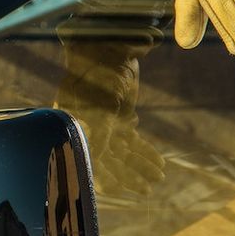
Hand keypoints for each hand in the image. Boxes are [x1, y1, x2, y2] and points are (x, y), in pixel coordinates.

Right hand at [53, 36, 165, 198]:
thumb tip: (100, 152)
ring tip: (158, 177)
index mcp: (75, 125)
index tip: (121, 190)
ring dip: (139, 165)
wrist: (108, 45)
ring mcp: (103, 123)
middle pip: (107, 159)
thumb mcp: (100, 99)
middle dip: (128, 174)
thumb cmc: (100, 70)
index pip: (89, 156)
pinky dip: (143, 151)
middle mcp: (86, 127)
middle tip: (147, 188)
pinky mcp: (118, 117)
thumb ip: (98, 127)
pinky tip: (159, 163)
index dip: (105, 175)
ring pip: (121, 152)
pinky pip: (130, 141)